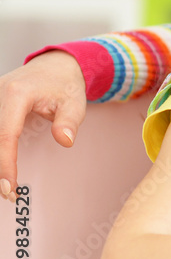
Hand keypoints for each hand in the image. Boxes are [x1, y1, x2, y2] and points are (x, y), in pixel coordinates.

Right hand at [0, 51, 86, 200]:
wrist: (55, 66)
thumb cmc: (65, 84)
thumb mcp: (75, 102)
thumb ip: (69, 121)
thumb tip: (65, 141)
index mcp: (16, 94)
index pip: (6, 135)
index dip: (5, 163)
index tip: (9, 187)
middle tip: (8, 193)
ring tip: (6, 183)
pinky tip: (2, 167)